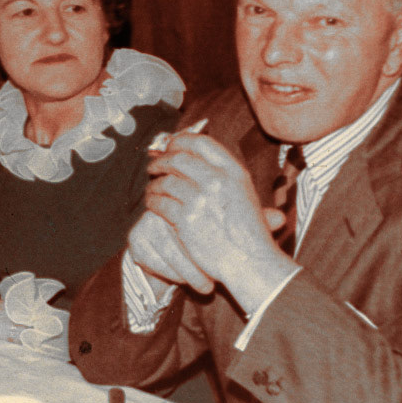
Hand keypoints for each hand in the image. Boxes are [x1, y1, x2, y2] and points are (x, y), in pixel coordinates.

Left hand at [144, 134, 297, 313]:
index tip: (172, 145)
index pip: (201, 143)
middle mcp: (216, 180)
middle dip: (162, 160)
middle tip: (154, 165)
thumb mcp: (246, 195)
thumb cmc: (249, 233)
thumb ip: (223, 176)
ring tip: (152, 188)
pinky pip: (160, 202)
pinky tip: (153, 203)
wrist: (249, 261)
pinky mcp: (185, 218)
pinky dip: (153, 200)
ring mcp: (200, 199)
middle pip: (179, 158)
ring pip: (166, 181)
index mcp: (234, 172)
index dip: (181, 140)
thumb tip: (196, 160)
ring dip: (154, 183)